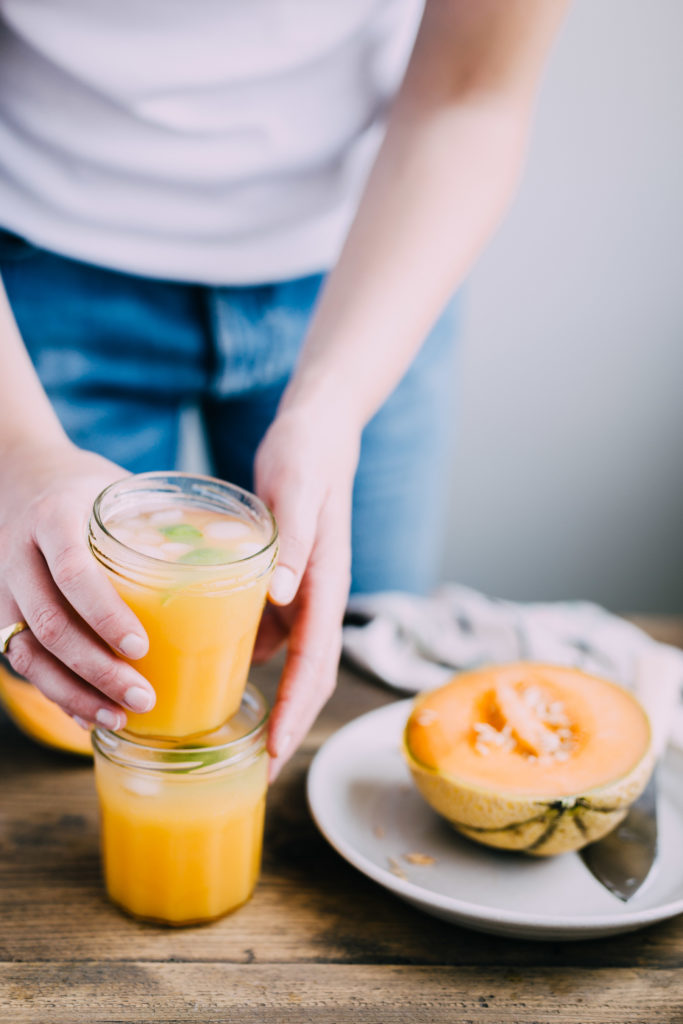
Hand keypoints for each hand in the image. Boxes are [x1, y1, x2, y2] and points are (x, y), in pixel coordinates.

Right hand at [0, 440, 153, 728]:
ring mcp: (6, 588)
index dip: (104, 613)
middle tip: (143, 697)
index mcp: (55, 518)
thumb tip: (237, 547)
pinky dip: (56, 693)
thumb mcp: (119, 487)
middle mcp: (20, 555)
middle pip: (50, 624)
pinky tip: (90, 715)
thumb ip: (164, 516)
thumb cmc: (86, 486)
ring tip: (119, 719)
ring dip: (74, 693)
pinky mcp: (3, 612)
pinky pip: (22, 662)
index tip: (141, 647)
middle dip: (97, 669)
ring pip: (29, 653)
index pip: (73, 570)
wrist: (19, 474)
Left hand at [253, 404, 359, 778]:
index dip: (295, 713)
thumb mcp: (296, 492)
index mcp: (323, 587)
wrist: (316, 434)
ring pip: (286, 661)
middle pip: (306, 677)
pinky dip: (243, 659)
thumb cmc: (306, 459)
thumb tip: (281, 595)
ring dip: (267, 702)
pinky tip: (210, 672)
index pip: (315, 666)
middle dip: (285, 726)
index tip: (273, 756)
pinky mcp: (282, 583)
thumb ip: (292, 540)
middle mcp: (313, 599)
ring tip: (228, 738)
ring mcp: (299, 594)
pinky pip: (265, 633)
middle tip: (251, 770)